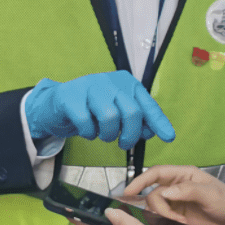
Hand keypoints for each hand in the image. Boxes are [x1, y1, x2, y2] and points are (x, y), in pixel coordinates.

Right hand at [25, 71, 174, 150]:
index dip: (158, 121)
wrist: (56, 104)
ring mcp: (89, 86)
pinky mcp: (70, 96)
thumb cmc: (91, 109)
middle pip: (131, 111)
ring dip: (108, 134)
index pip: (147, 103)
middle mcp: (110, 80)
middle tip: (123, 143)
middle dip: (130, 134)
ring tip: (102, 134)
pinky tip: (86, 131)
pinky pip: (85, 122)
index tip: (168, 137)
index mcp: (125, 82)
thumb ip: (136, 119)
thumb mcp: (117, 112)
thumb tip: (152, 131)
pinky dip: (88, 133)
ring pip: (110, 116)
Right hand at [123, 165, 224, 224]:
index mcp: (184, 175)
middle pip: (153, 193)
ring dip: (162, 218)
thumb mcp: (211, 194)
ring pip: (155, 209)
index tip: (128, 192)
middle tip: (171, 219)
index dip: (140, 181)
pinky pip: (161, 220)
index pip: (156, 173)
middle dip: (158, 207)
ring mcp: (176, 204)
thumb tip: (165, 192)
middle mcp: (177, 188)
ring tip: (178, 224)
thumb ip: (188, 190)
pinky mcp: (177, 219)